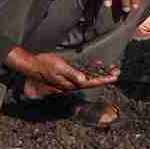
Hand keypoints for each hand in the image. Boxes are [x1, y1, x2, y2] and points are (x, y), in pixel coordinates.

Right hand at [4, 48, 118, 92]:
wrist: (32, 66)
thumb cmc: (44, 65)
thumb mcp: (58, 68)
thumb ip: (72, 74)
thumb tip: (84, 80)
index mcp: (71, 83)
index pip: (91, 82)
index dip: (104, 79)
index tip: (115, 77)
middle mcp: (72, 83)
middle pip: (92, 81)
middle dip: (105, 76)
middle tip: (117, 72)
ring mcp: (70, 80)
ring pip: (89, 77)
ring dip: (100, 73)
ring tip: (111, 69)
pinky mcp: (67, 75)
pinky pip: (82, 74)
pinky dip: (91, 69)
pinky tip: (96, 65)